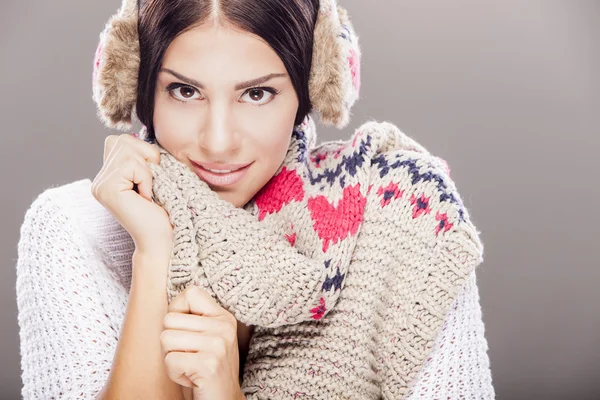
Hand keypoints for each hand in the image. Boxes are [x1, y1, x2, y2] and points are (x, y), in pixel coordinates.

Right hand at [91, 133, 173, 261]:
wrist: (165, 238)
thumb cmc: (166, 209)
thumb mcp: (156, 175)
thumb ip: (144, 155)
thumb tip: (145, 131)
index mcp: (110, 174)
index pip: (122, 140)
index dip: (145, 154)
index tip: (152, 182)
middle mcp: (99, 178)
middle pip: (123, 140)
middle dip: (147, 158)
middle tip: (152, 186)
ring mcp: (99, 184)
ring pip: (128, 150)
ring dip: (148, 170)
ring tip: (149, 192)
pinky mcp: (105, 189)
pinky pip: (132, 164)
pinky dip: (146, 178)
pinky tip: (145, 198)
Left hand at [161, 286, 243, 399]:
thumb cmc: (204, 370)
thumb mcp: (204, 338)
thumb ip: (192, 318)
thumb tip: (171, 300)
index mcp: (223, 317)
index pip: (190, 293)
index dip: (177, 313)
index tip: (188, 334)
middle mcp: (224, 327)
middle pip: (169, 319)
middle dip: (170, 342)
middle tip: (189, 357)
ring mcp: (218, 345)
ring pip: (166, 338)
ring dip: (171, 359)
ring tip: (190, 366)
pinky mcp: (209, 364)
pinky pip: (170, 360)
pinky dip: (174, 373)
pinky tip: (192, 378)